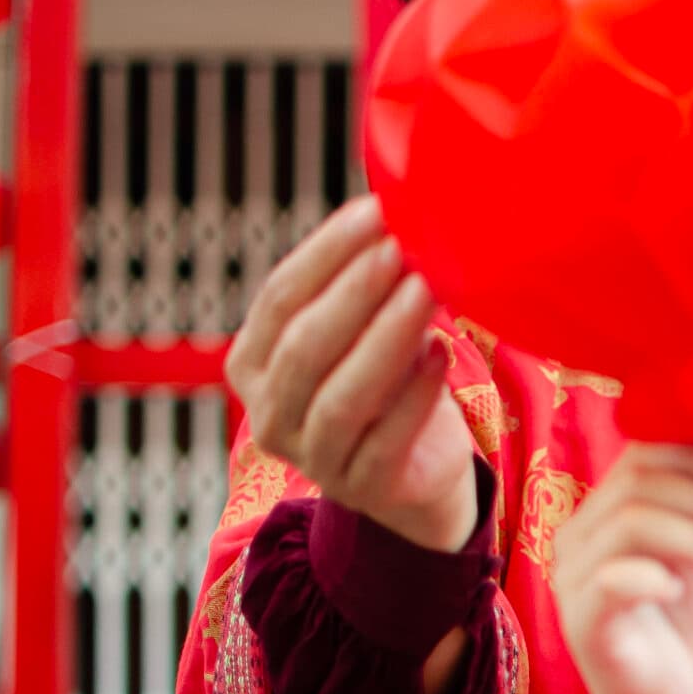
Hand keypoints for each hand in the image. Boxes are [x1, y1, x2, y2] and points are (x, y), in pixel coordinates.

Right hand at [225, 195, 478, 552]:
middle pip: (305, 345)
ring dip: (386, 336)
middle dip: (355, 291)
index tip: (374, 212)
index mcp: (252, 364)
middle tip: (402, 247)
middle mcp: (270, 415)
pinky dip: (415, 393)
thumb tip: (397, 204)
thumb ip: (361, 283)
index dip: (325, 252)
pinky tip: (440, 353)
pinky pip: (387, 438)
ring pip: (343, 395)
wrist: (417, 474)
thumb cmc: (387, 385)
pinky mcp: (365, 489)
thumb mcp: (362, 331)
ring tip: (426, 291)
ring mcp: (314, 459)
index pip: (279, 298)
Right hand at [552, 445, 692, 693]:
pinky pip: (611, 580)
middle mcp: (578, 536)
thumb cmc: (683, 622)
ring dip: (692, 536)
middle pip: (636, 481)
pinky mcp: (582, 622)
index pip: (640, 452)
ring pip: (629, 522)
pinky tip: (679, 591)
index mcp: (605, 510)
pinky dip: (655, 577)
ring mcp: (572, 579)